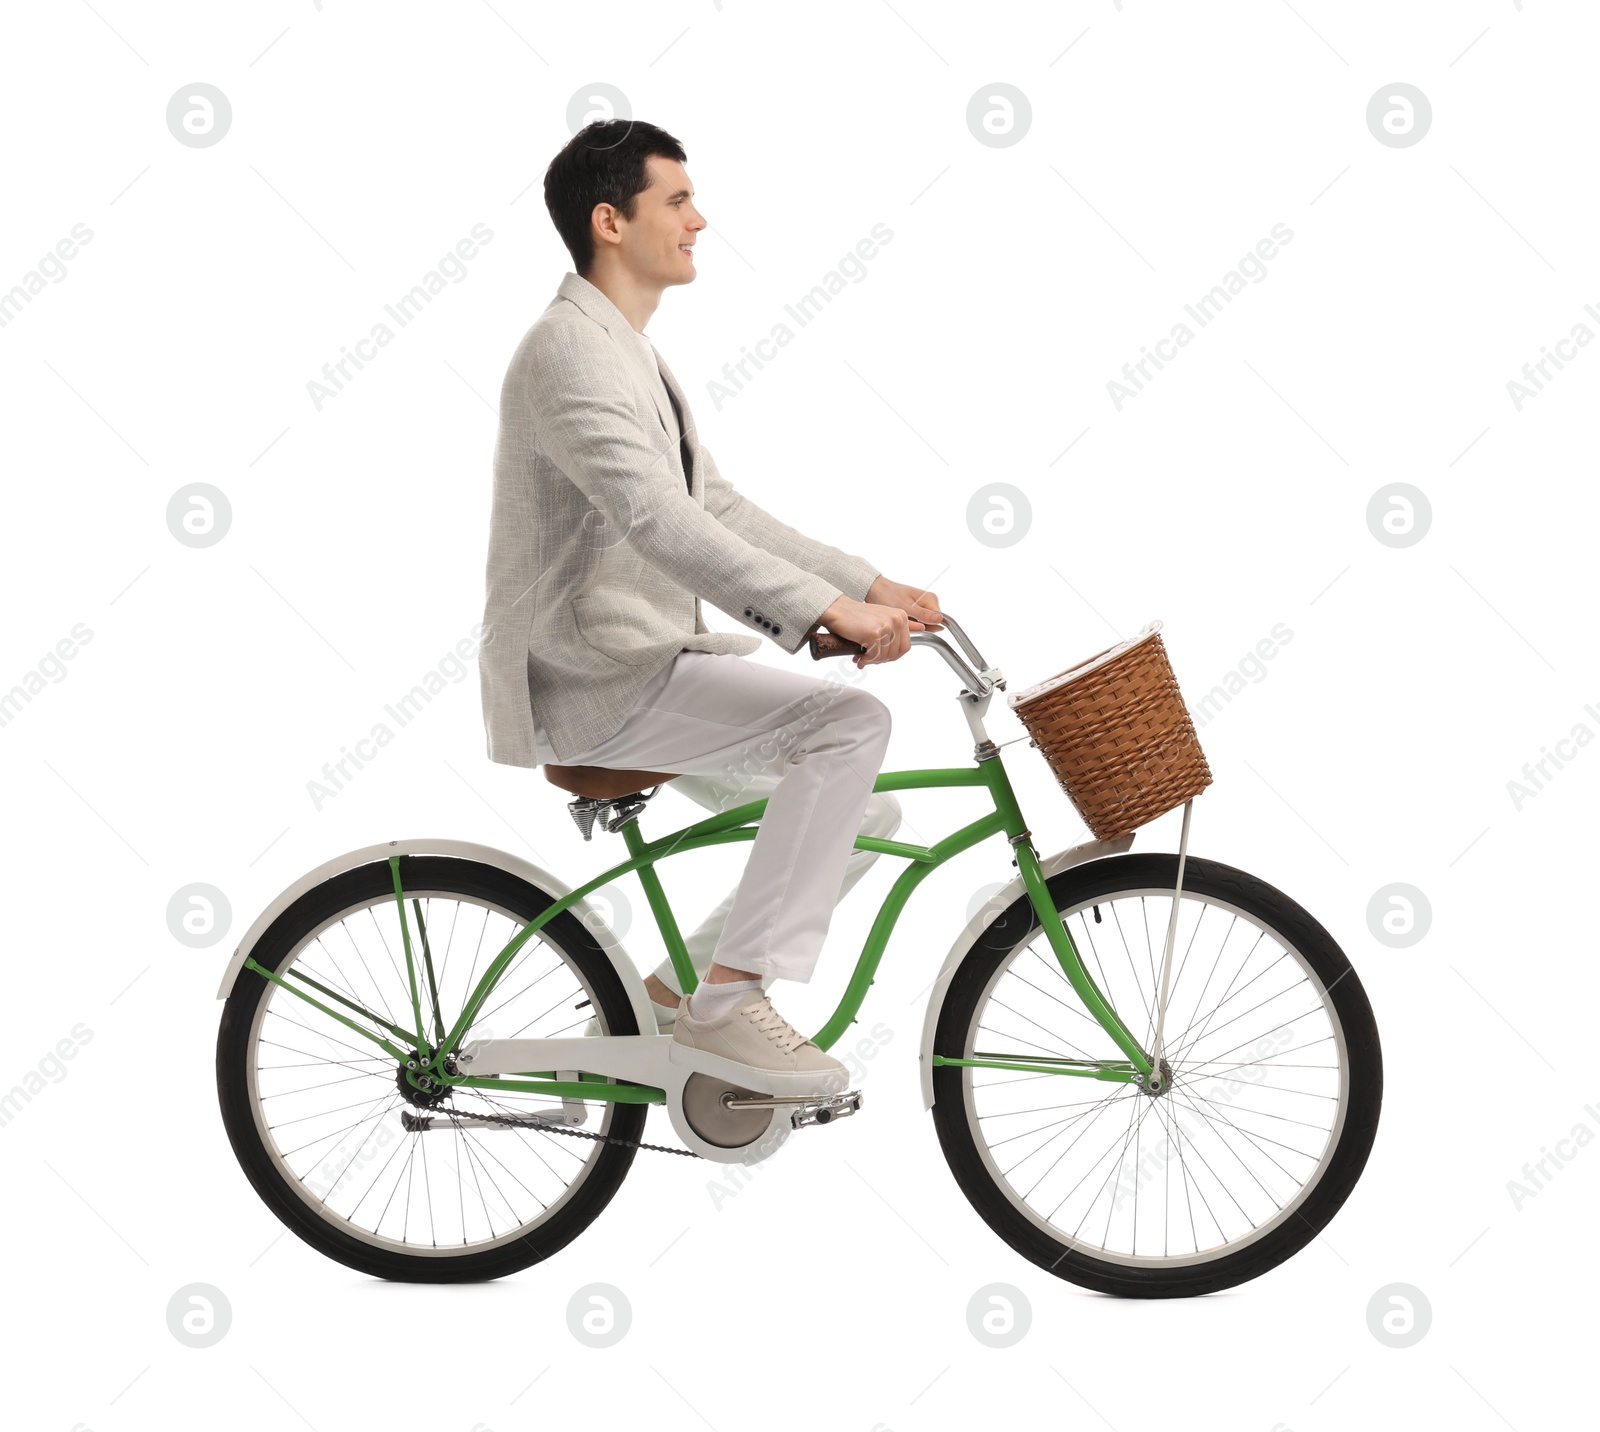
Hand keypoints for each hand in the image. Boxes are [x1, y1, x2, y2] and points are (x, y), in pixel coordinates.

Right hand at [818, 590, 935, 667]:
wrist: (837, 609)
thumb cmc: (855, 615)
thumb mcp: (881, 618)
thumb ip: (894, 630)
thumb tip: (902, 648)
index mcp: (901, 616)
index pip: (906, 646)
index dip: (893, 656)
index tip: (882, 657)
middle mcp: (897, 620)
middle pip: (896, 653)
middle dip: (882, 660)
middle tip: (870, 659)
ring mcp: (886, 627)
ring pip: (885, 656)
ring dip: (872, 661)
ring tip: (862, 658)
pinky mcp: (874, 634)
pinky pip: (874, 656)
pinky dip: (865, 660)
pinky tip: (858, 658)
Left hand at [865, 576, 944, 631]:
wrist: (876, 590)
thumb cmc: (888, 595)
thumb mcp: (905, 607)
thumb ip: (923, 614)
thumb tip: (940, 619)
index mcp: (930, 599)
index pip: (938, 620)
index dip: (926, 626)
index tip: (912, 624)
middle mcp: (929, 602)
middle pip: (931, 624)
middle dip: (917, 626)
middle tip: (902, 622)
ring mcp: (923, 607)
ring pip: (923, 625)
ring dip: (911, 626)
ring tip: (899, 619)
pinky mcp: (917, 611)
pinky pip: (916, 623)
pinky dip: (908, 624)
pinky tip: (899, 620)